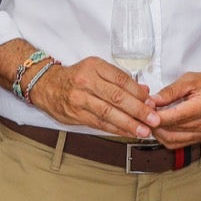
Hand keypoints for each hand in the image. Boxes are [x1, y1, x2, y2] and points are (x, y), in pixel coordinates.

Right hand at [28, 56, 157, 138]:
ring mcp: (79, 99)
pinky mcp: (76, 114)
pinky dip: (116, 129)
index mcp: (94, 67)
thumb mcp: (97, 69)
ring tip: (143, 131)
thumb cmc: (76, 77)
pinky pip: (99, 123)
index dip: (138, 93)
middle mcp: (86, 82)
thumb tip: (144, 91)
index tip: (152, 103)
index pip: (121, 80)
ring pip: (108, 113)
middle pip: (117, 97)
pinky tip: (128, 133)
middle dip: (138, 110)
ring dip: (129, 124)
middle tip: (153, 119)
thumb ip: (120, 80)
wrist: (47, 85)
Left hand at [144, 68, 200, 148]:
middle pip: (170, 131)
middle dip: (153, 124)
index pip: (171, 118)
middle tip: (144, 115)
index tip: (144, 109)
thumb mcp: (190, 80)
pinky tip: (162, 128)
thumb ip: (170, 92)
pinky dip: (166, 138)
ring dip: (158, 133)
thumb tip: (152, 101)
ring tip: (152, 120)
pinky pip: (179, 144)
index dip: (154, 115)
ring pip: (172, 140)